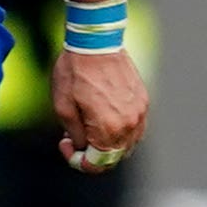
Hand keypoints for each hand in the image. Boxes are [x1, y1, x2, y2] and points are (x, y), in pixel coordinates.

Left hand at [54, 47, 148, 169]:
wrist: (95, 42)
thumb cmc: (75, 72)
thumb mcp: (62, 107)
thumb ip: (75, 135)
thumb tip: (83, 147)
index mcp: (108, 128)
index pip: (98, 164)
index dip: (78, 161)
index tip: (66, 144)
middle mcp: (129, 124)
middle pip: (114, 157)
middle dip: (93, 153)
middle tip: (75, 137)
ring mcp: (139, 112)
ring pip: (127, 143)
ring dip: (109, 143)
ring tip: (90, 126)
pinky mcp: (143, 100)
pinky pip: (136, 127)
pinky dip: (121, 130)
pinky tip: (104, 116)